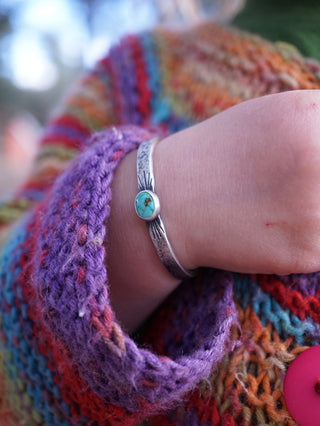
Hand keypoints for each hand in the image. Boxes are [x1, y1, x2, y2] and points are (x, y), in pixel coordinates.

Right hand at [155, 90, 319, 274]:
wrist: (174, 203)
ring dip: (318, 209)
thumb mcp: (278, 112)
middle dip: (319, 181)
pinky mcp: (308, 252)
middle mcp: (317, 161)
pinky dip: (313, 236)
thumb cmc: (223, 153)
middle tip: (297, 184)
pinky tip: (284, 226)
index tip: (311, 169)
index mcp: (310, 118)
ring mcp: (315, 211)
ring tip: (288, 203)